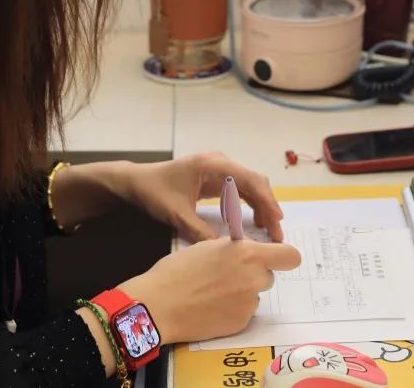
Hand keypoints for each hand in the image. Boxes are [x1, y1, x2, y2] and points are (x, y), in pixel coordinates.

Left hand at [118, 152, 284, 242]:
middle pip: (254, 182)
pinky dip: (249, 205)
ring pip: (249, 186)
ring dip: (260, 206)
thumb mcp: (176, 215)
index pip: (249, 180)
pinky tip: (253, 223)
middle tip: (277, 232)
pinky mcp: (215, 178)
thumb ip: (200, 232)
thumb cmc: (154, 192)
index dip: (266, 201)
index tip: (277, 221)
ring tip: (269, 230)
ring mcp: (218, 169)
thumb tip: (224, 251)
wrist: (136, 181)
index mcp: (212, 165)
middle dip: (268, 206)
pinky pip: (238, 190)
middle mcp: (219, 163)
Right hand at [120, 238, 300, 343]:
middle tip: (227, 274)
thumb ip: (234, 248)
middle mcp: (254, 279)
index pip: (290, 256)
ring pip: (254, 294)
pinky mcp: (241, 323)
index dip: (285, 257)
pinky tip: (210, 307)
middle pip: (268, 275)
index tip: (277, 258)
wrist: (159, 305)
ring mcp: (249, 304)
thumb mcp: (207, 246)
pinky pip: (244, 312)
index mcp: (247, 254)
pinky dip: (232, 309)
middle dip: (253, 274)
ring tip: (213, 292)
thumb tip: (247, 250)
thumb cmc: (178, 270)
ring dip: (242, 292)